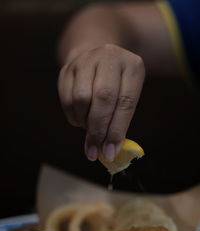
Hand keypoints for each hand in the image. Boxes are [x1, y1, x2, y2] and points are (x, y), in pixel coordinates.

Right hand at [58, 44, 144, 161]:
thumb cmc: (117, 86)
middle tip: (95, 151)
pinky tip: (80, 119)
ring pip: (81, 99)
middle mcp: (110, 57)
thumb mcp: (126, 97)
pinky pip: (67, 99)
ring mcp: (86, 60)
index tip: (110, 153)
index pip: (126, 102)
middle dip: (98, 130)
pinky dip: (73, 116)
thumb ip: (120, 121)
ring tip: (90, 129)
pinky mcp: (67, 68)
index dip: (117, 130)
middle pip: (103, 98)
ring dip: (84, 122)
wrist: (98, 59)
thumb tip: (108, 151)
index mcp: (133, 66)